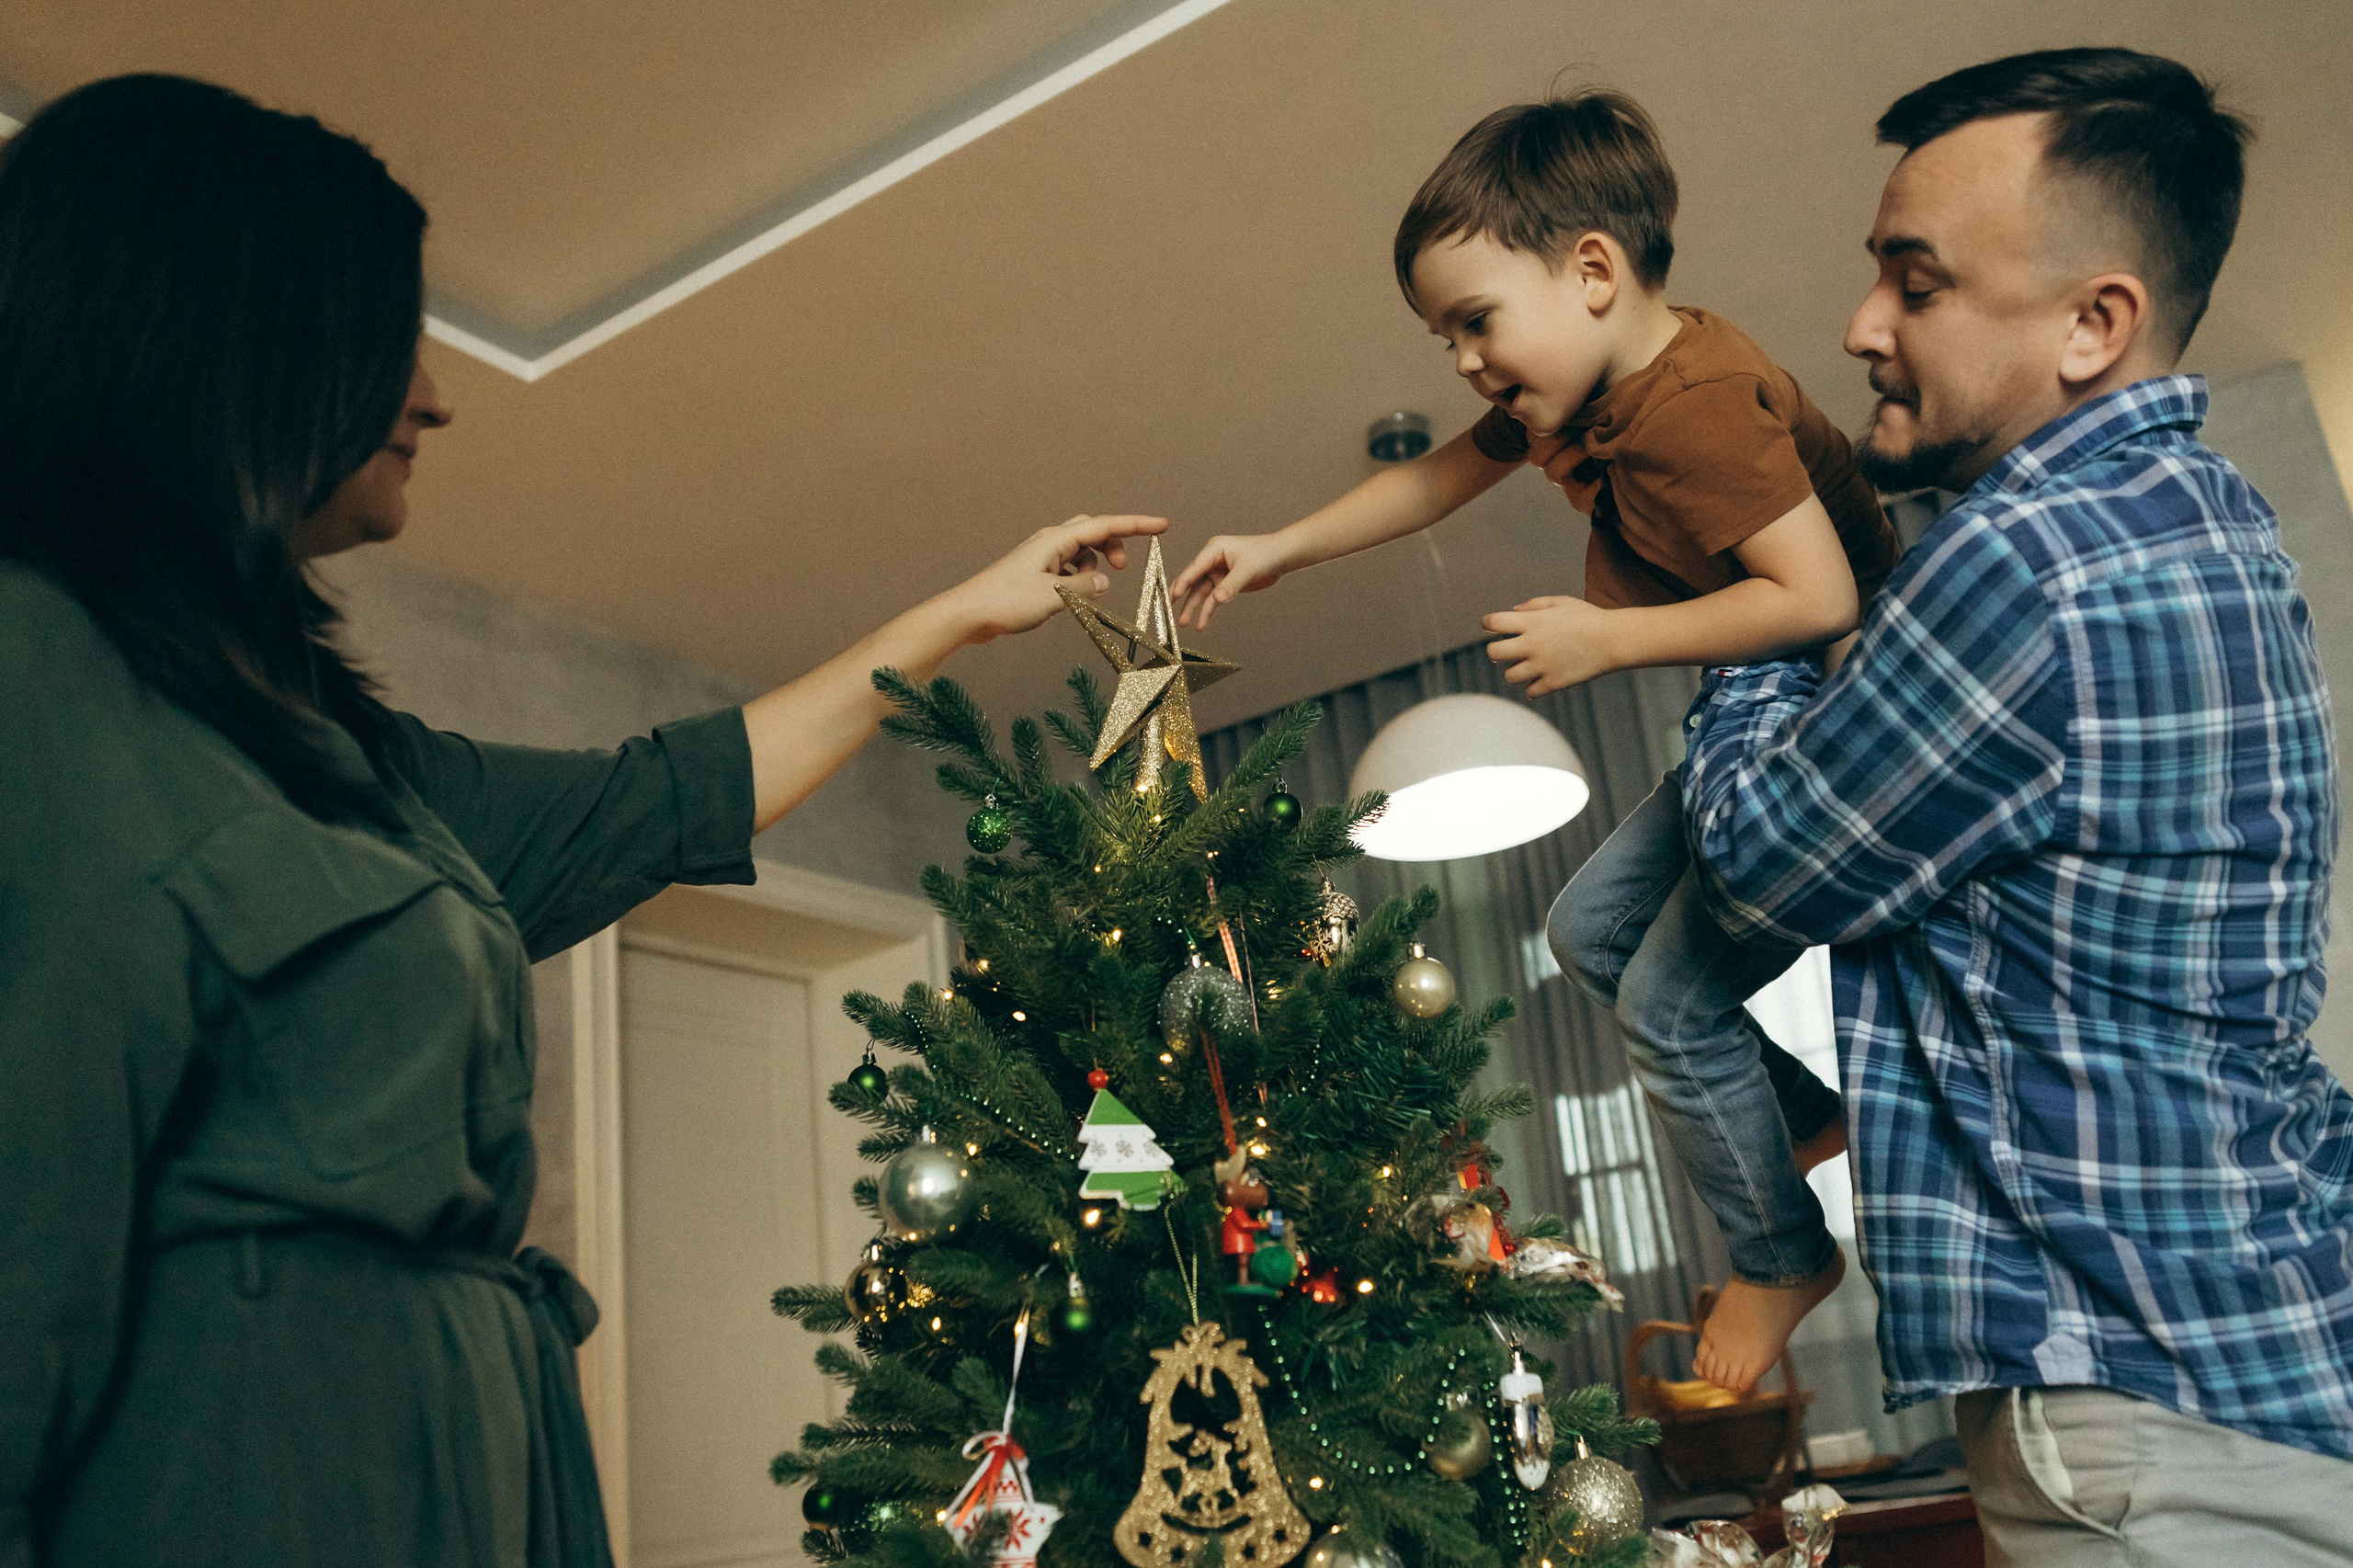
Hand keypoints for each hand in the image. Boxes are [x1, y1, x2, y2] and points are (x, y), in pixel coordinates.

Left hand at [947, 513, 1167, 643]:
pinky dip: (1080, 576)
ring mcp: (1040, 557)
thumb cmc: (1005, 601)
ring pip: (1080, 550)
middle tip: (1124, 568)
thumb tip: (1103, 581)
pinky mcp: (1033, 573)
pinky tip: (1076, 594)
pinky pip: (1067, 566)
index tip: (1162, 526)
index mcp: (1056, 540)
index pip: (1105, 526)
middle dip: (1114, 544)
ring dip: (1095, 564)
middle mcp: (1049, 542)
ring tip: (1096, 587)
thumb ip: (1086, 586)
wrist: (969, 614)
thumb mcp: (1055, 596)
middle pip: (1092, 531)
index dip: (1136, 525)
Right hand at [1171, 533, 1292, 629]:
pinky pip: (1213, 600)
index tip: (1172, 594)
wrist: (1281, 557)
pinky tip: (1201, 624)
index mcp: (1215, 549)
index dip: (1183, 581)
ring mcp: (1217, 573)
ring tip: (1183, 623)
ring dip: (1193, 608)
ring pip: (1201, 593)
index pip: (1195, 567)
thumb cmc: (1265, 554)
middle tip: (1167, 610)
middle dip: (1182, 597)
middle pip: (1193, 581)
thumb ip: (1231, 585)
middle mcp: (1212, 561)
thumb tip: (1217, 599)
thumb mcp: (1247, 569)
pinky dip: (1207, 611)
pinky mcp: (1224, 584)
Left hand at [1482, 596, 1617, 695]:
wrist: (1614, 640)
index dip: (1488, 624)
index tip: (1494, 627)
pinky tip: (1542, 679)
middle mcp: (1532, 644)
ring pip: (1510, 677)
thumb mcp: (1562, 602)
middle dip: (1496, 652)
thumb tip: (1513, 610)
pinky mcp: (1554, 683)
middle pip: (1493, 654)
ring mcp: (1542, 666)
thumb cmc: (1589, 617)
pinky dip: (1533, 687)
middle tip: (1508, 650)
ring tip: (1528, 666)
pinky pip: (1530, 692)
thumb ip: (1534, 605)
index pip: (1493, 623)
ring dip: (1515, 671)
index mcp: (1532, 622)